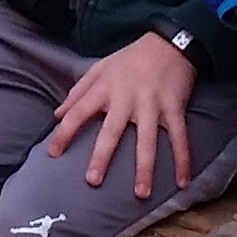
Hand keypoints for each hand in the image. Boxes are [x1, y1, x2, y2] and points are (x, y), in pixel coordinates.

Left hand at [46, 30, 198, 195]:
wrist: (170, 43)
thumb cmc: (130, 59)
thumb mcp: (100, 68)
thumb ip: (78, 92)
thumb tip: (57, 114)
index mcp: (105, 89)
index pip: (78, 112)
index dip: (64, 133)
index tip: (53, 153)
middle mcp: (127, 98)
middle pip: (112, 131)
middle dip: (102, 156)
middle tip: (93, 181)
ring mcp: (152, 105)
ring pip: (147, 140)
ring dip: (144, 168)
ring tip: (140, 193)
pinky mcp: (175, 108)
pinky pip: (180, 138)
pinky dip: (183, 160)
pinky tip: (183, 182)